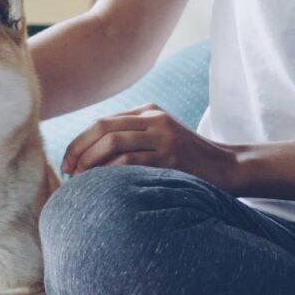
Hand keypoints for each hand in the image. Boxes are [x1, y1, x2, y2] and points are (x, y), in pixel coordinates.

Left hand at [62, 104, 239, 191]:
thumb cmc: (188, 158)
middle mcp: (154, 118)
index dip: (80, 141)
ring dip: (90, 161)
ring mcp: (163, 135)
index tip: (68, 162)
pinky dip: (110, 172)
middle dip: (79, 149)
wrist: (227, 166)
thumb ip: (133, 137)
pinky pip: (130, 161)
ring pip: (113, 142)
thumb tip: (88, 156)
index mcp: (149, 110)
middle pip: (103, 128)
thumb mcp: (161, 137)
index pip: (103, 122)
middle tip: (68, 170)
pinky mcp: (170, 156)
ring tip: (80, 178)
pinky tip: (101, 185)